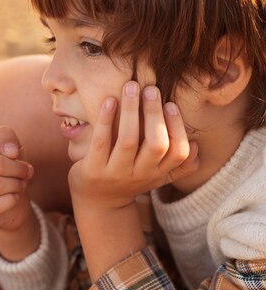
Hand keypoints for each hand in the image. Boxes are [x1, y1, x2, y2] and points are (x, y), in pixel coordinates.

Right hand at [0, 126, 33, 231]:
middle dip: (18, 168)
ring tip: (18, 185)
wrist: (16, 203)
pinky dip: (12, 199)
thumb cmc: (10, 171)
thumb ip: (7, 137)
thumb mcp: (12, 148)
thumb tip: (9, 152)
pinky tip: (12, 199)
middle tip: (26, 171)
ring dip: (17, 184)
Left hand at [69, 82, 198, 210]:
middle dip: (155, 114)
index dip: (177, 128)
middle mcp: (140, 175)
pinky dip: (106, 119)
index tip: (170, 104)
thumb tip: (196, 145)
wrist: (97, 203)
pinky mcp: (93, 170)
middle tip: (150, 89)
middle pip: (156, 144)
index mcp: (158, 174)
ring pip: (128, 140)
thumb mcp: (156, 177)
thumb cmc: (129, 179)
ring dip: (132, 110)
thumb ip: (177, 166)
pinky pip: (101, 142)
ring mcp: (116, 174)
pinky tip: (109, 100)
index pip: (178, 153)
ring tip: (131, 86)